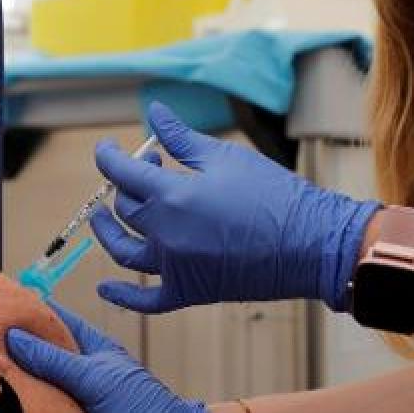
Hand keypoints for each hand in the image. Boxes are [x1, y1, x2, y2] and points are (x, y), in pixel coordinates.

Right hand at [6, 302, 229, 412]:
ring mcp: (82, 399)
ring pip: (45, 385)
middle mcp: (86, 372)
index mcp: (94, 350)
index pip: (58, 322)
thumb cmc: (147, 412)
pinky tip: (12, 410)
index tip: (2, 307)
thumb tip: (18, 337)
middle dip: (20, 349)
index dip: (32, 313)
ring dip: (25, 383)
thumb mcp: (95, 379)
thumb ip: (55, 360)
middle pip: (46, 355)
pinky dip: (33, 411)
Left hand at [92, 102, 379, 312]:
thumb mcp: (224, 157)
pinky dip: (123, 296)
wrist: (313, 244)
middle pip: (125, 209)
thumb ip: (181, 137)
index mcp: (172, 196)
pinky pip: (147, 300)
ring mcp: (175, 267)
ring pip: (124, 251)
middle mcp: (165, 234)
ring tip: (100, 218)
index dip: (108, 157)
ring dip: (107, 233)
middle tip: (145, 171)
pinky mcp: (190, 292)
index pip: (121, 173)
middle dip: (126, 186)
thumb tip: (153, 111)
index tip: (107, 148)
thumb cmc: (274, 194)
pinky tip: (105, 288)